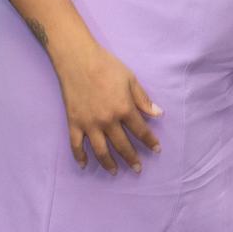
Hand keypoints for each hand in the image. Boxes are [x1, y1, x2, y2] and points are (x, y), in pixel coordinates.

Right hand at [51, 38, 161, 171]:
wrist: (78, 60)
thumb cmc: (107, 66)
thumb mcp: (131, 79)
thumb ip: (143, 99)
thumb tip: (158, 114)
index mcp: (124, 109)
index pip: (141, 131)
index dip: (150, 141)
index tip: (157, 150)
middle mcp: (108, 121)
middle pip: (122, 145)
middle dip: (132, 158)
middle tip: (138, 168)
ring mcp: (89, 124)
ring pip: (100, 151)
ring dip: (109, 163)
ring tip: (115, 172)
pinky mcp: (73, 123)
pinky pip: (76, 145)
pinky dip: (80, 157)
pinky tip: (84, 165)